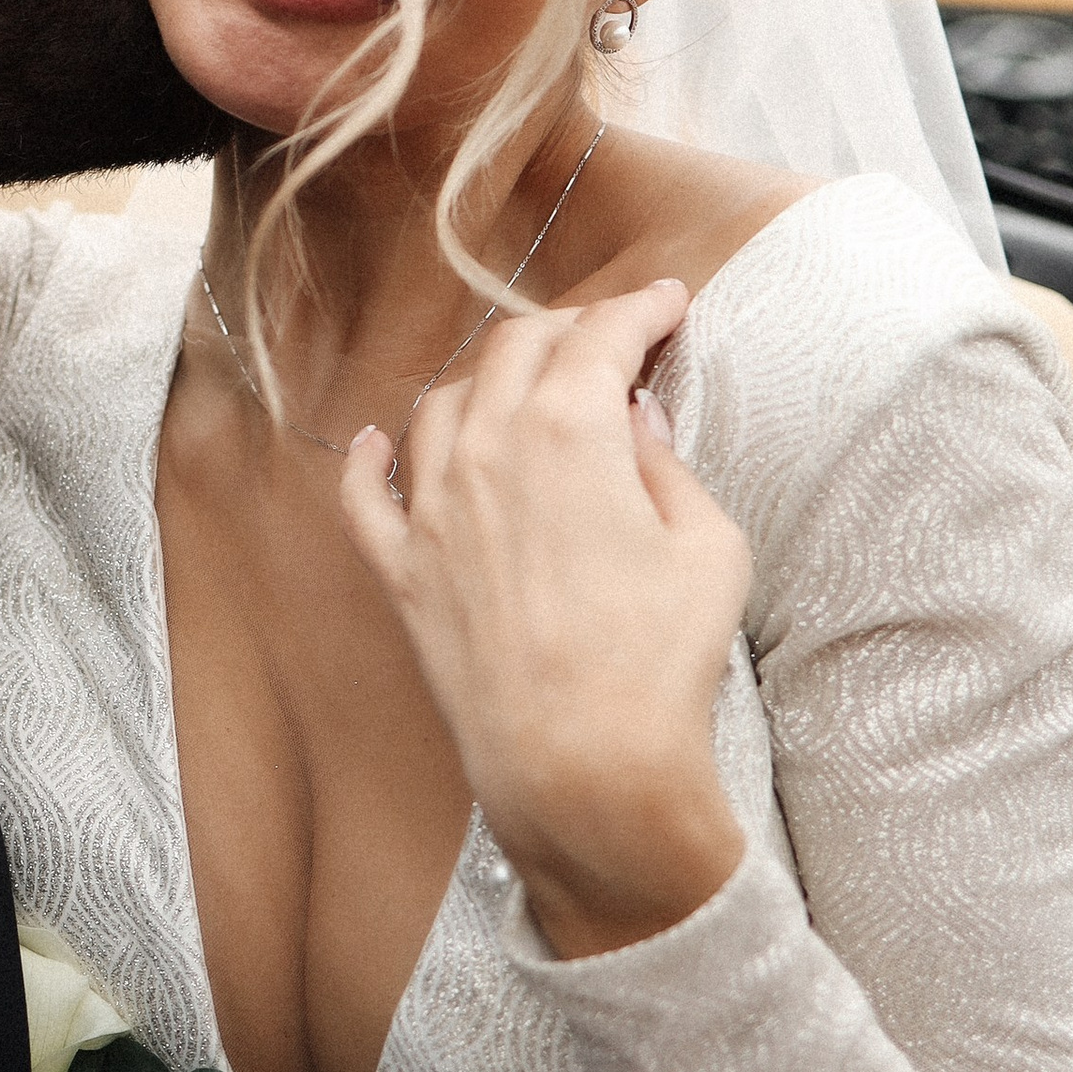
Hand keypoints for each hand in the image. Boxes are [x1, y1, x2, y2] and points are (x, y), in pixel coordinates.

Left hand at [338, 283, 749, 959]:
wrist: (583, 768)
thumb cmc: (659, 661)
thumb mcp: (707, 547)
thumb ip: (667, 466)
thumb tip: (635, 421)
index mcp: (568, 429)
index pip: (601, 336)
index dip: (641, 309)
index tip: (667, 303)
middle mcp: (486, 449)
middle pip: (515, 348)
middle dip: (567, 329)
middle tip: (608, 339)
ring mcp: (433, 509)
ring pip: (443, 404)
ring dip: (487, 380)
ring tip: (524, 388)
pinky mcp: (403, 571)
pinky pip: (366, 496)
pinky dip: (368, 460)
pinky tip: (375, 443)